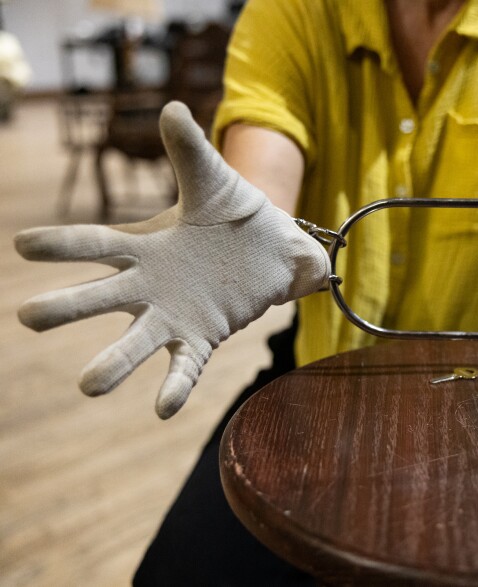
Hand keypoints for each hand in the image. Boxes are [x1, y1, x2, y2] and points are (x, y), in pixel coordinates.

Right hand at [16, 102, 329, 417]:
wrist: (272, 248)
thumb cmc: (235, 212)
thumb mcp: (214, 180)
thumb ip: (190, 150)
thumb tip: (175, 106)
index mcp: (145, 247)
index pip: (98, 244)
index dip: (64, 245)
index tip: (23, 244)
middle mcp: (149, 287)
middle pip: (101, 297)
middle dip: (67, 307)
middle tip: (29, 316)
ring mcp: (173, 316)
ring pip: (135, 342)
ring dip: (113, 363)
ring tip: (88, 385)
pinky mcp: (201, 338)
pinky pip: (184, 367)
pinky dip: (174, 387)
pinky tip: (163, 409)